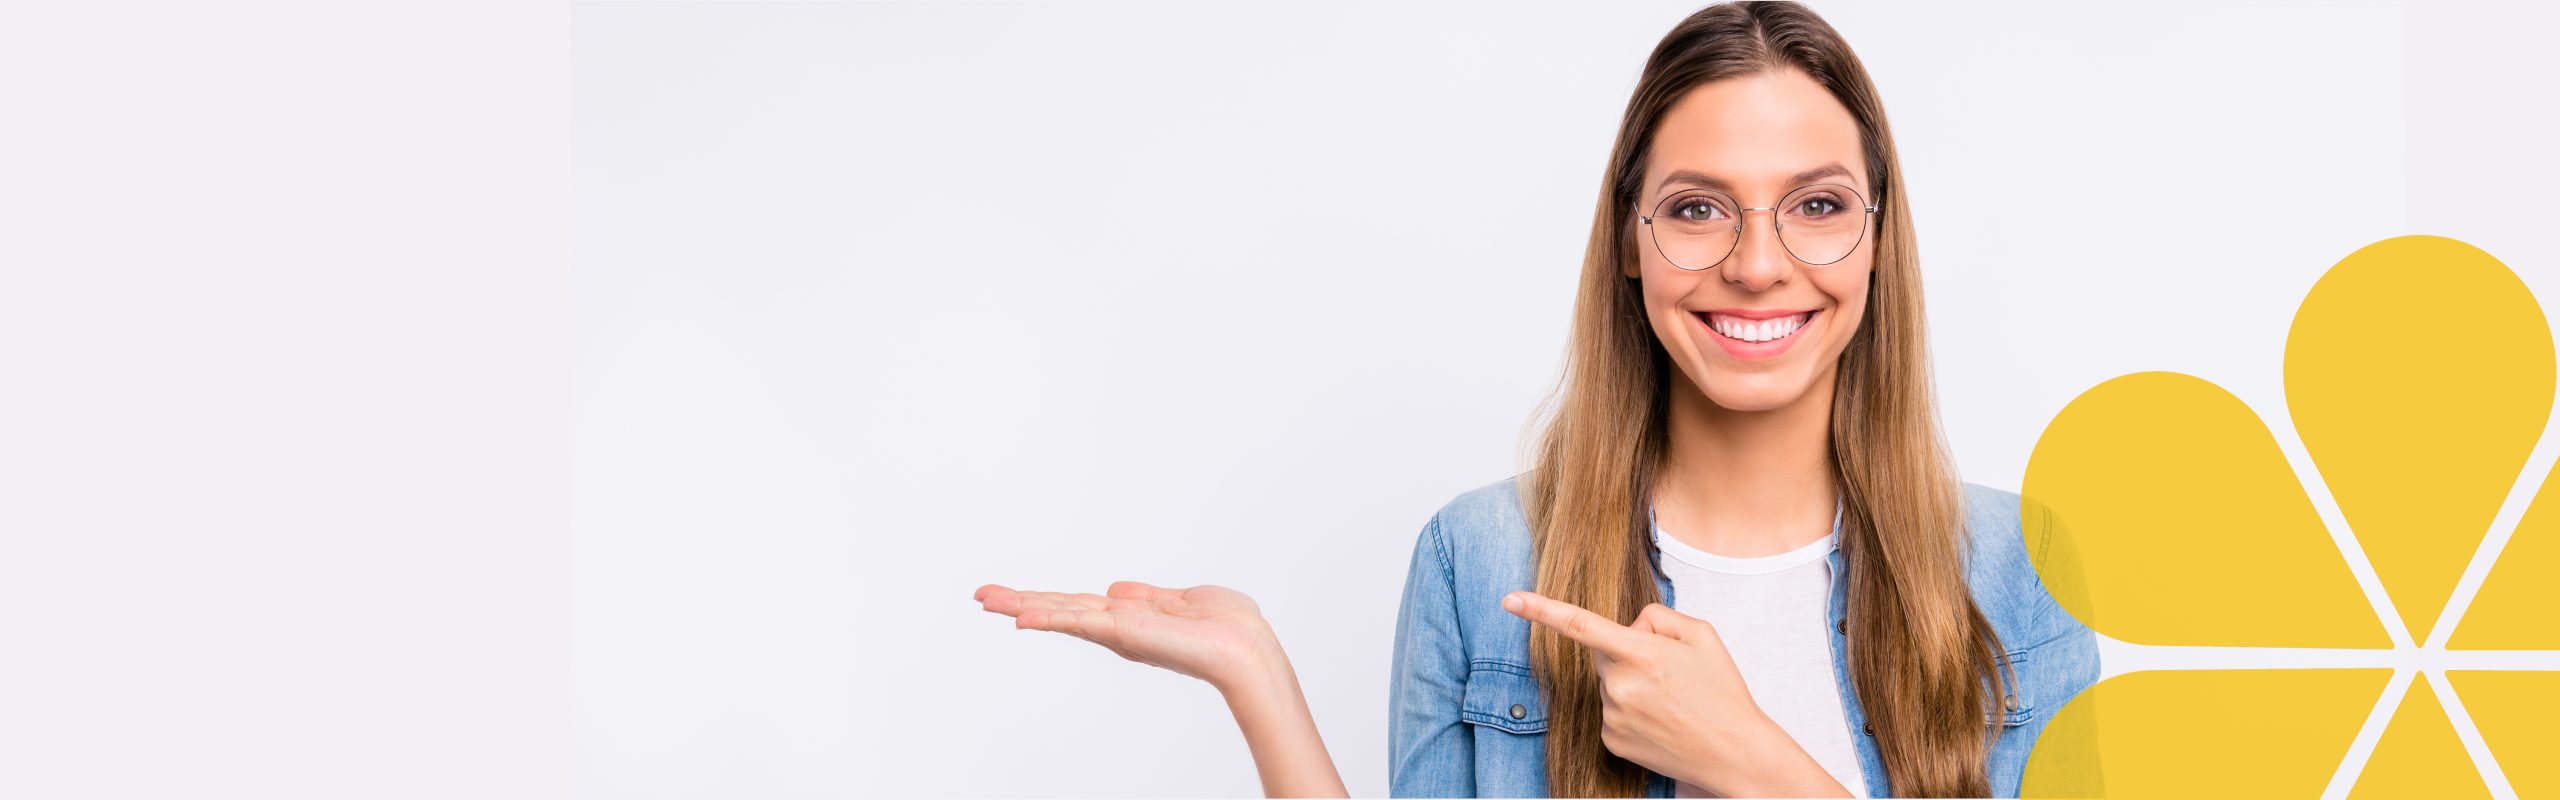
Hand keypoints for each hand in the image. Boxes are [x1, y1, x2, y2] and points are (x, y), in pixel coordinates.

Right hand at [975, 581, 1280, 694]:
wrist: (1245, 650)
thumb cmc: (1228, 628)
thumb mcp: (1181, 600)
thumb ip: (1148, 597)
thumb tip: (1115, 589)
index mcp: (1130, 618)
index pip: (1078, 605)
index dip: (1045, 599)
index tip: (1012, 596)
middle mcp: (1118, 628)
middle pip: (1059, 609)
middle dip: (1020, 602)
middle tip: (981, 595)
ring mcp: (1118, 632)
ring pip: (1060, 614)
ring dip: (1022, 606)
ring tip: (986, 599)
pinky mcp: (1124, 633)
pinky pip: (1080, 622)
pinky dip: (1051, 618)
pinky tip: (1023, 616)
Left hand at [1501, 591, 1847, 797]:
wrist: (1735, 753)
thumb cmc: (1723, 693)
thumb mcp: (1702, 635)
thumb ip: (1658, 616)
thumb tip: (1627, 626)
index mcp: (1642, 654)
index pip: (1581, 625)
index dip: (1541, 609)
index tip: (1509, 599)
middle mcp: (1620, 686)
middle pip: (1604, 653)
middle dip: (1627, 653)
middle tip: (1668, 672)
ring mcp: (1612, 716)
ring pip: (1608, 684)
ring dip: (1631, 684)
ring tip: (1670, 701)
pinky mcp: (1611, 740)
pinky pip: (1611, 711)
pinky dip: (1630, 710)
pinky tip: (1660, 720)